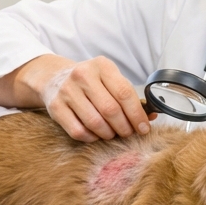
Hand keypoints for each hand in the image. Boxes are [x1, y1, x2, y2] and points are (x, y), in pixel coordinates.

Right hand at [13, 54, 152, 142]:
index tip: (144, 128)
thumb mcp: (110, 80)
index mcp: (102, 66)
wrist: (54, 78)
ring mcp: (67, 90)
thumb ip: (130, 97)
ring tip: (112, 134)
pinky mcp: (55, 107)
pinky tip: (96, 135)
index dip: (137, 114)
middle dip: (124, 127)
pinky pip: (79, 131)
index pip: (124, 93)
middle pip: (111, 110)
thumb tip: (151, 116)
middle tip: (128, 133)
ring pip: (95, 122)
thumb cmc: (90, 82)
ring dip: (108, 134)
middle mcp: (83, 75)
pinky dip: (91, 138)